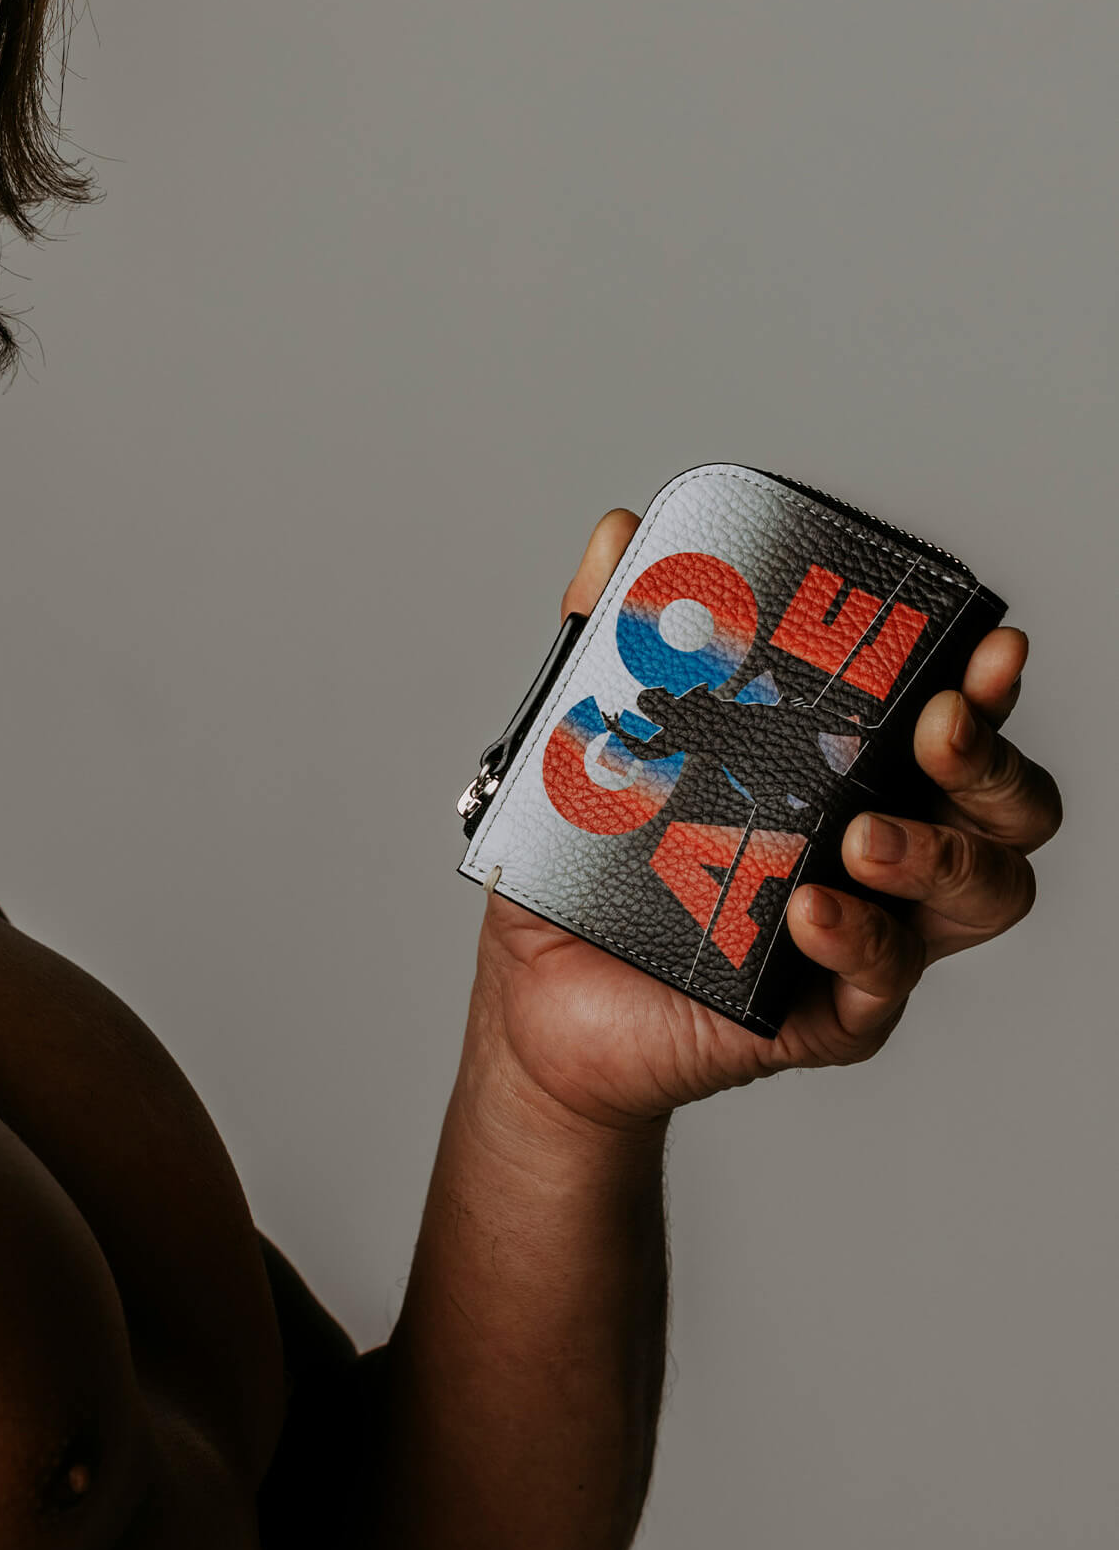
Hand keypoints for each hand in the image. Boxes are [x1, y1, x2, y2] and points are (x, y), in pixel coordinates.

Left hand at [473, 509, 1063, 1127]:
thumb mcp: (583, 757)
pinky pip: (882, 984)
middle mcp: (882, 853)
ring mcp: (865, 936)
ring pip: (984, 894)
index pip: (955, 721)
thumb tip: (622, 533)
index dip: (988, 682)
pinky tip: (811, 910)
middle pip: (1008, 807)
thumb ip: (609, 646)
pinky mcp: (828, 1015)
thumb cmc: (583, 888)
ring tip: (860, 837)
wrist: (539, 1011)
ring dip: (938, 854)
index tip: (986, 644)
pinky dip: (859, 941)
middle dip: (993, 760)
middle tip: (938, 728)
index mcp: (849, 778)